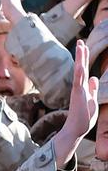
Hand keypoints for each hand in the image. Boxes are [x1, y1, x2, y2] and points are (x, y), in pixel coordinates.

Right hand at [53, 40, 99, 166]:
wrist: (76, 129)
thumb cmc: (83, 118)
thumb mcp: (92, 101)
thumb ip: (93, 89)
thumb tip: (95, 78)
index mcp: (84, 88)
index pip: (84, 71)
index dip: (84, 59)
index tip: (83, 48)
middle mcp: (80, 87)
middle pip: (81, 67)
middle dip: (81, 54)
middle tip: (80, 41)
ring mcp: (78, 90)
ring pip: (79, 71)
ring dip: (80, 59)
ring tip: (80, 46)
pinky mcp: (78, 95)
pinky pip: (78, 81)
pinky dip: (79, 72)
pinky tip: (80, 63)